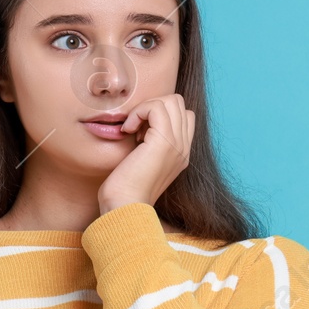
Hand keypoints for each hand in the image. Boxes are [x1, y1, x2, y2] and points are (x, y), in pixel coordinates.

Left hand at [97, 93, 194, 214]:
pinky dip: (138, 112)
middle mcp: (184, 148)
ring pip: (171, 100)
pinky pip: (156, 107)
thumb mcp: (140, 163)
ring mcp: (178, 144)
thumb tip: (137, 124)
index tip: (139, 132)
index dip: (159, 114)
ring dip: (145, 107)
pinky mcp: (164, 142)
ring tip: (132, 129)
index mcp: (181, 154)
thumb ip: (146, 144)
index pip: (183, 115)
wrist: (125, 208)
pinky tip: (127, 130)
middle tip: (135, 128)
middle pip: (178, 103)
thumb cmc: (124, 191)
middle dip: (153, 106)